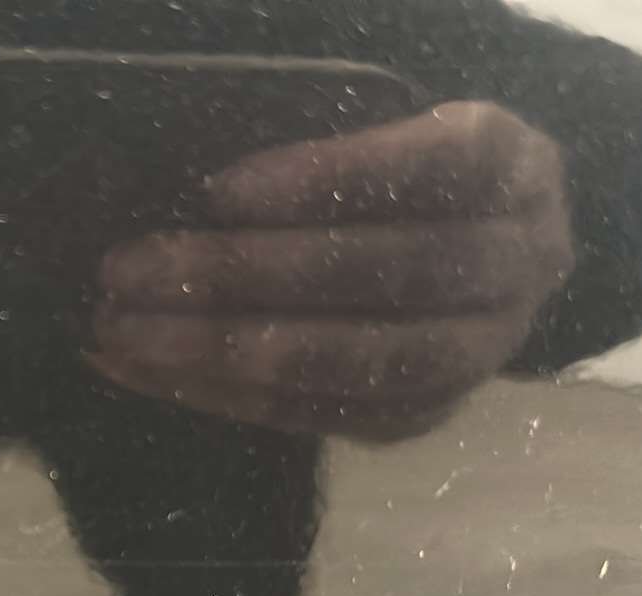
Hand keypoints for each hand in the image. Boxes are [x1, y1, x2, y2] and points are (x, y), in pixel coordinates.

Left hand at [92, 101, 574, 440]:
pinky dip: (225, 395)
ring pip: (354, 362)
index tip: (218, 190)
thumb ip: (313, 156)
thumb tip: (176, 187)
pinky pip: (321, 414)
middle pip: (382, 274)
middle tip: (128, 269)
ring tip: (122, 333)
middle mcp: (519, 264)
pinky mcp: (423, 416)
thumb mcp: (380, 133)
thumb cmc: (398, 178)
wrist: (473, 252)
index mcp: (512, 167)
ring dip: (222, 351)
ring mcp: (478, 353)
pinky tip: (147, 372)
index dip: (325, 179)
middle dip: (241, 275)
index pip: (427, 169)